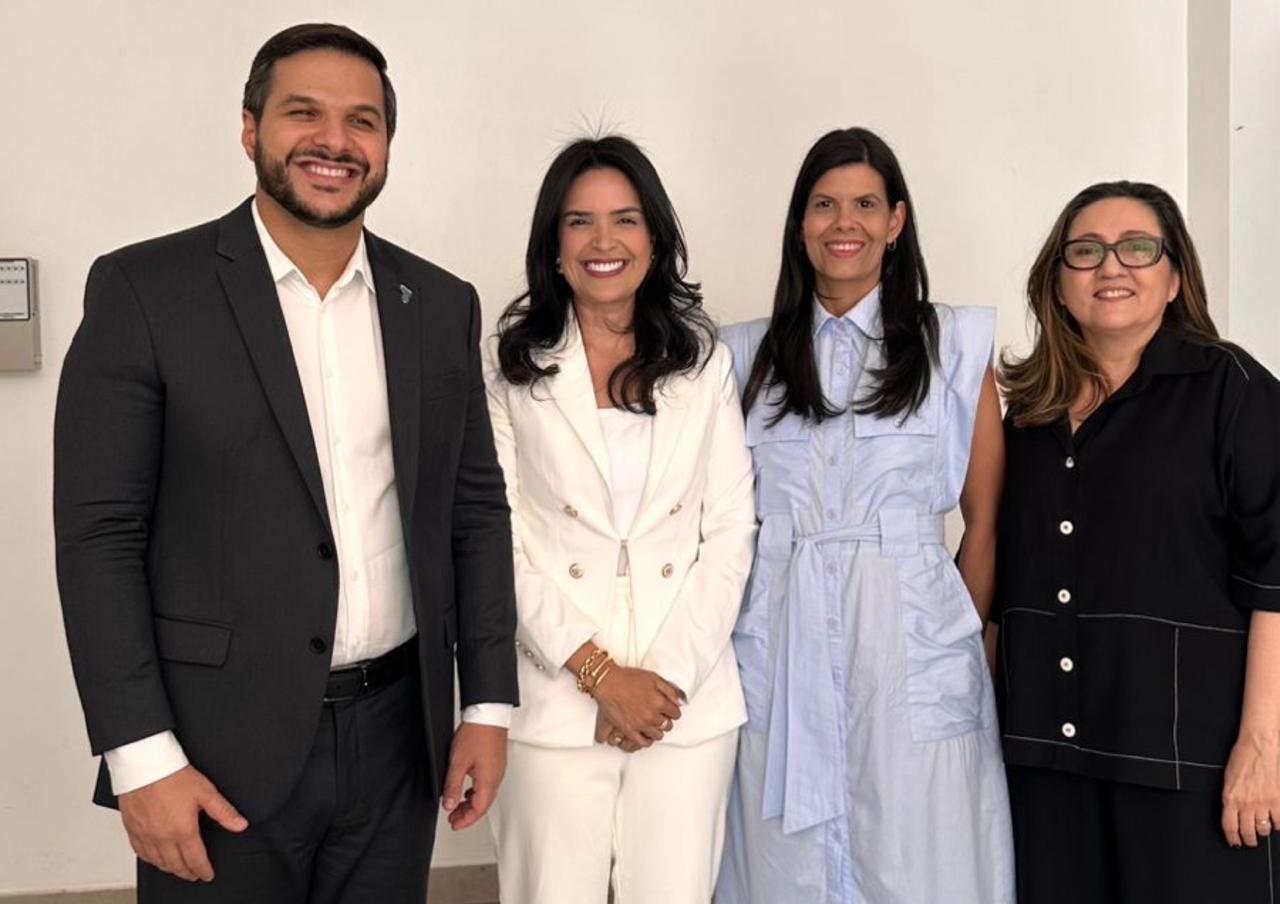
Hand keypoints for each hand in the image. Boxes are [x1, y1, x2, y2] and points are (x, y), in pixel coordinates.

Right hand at [119, 765, 247, 881]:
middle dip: (188, 873)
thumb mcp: (206, 792)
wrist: (144, 766)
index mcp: (182, 831)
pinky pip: (141, 853)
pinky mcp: (132, 829)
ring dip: (170, 868)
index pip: (195, 860)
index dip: (203, 870)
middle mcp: (162, 837)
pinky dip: (151, 860)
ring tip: (179, 868)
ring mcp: (145, 835)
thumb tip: (240, 824)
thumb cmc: (172, 776)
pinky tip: (155, 858)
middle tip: (195, 875)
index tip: (207, 874)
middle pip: (176, 865)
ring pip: (158, 862)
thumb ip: (224, 812)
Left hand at [442, 722, 507, 830]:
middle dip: (468, 815)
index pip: (478, 809)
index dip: (465, 820)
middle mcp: (496, 778)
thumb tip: (449, 805)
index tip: (454, 824)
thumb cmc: (477, 734)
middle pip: (483, 805)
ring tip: (457, 806)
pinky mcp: (496, 763)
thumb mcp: (458, 762)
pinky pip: (488, 785)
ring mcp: (498, 770)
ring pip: (486, 795)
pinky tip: (468, 790)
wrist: (488, 714)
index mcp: (488, 781)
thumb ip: (453, 786)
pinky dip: (476, 793)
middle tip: (453, 819)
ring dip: (472, 804)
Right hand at [591, 666, 681, 749]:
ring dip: (657, 730)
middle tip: (660, 716)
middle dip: (666, 720)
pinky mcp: (628, 730)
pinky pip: (642, 742)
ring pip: (657, 735)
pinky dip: (646, 740)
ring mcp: (640, 724)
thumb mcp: (654, 678)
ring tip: (652, 724)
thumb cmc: (629, 678)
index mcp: (659, 702)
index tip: (669, 709)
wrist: (608, 682)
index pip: (676, 713)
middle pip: (667, 725)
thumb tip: (681, 702)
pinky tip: (645, 735)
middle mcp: (651, 716)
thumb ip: (670, 690)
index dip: (673, 711)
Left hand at [1222, 733, 1279, 847]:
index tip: (1235, 843)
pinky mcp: (1278, 801)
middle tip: (1250, 841)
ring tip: (1262, 830)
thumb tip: (1233, 813)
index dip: (1232, 838)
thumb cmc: (1242, 758)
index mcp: (1230, 797)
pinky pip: (1279, 822)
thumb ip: (1231, 797)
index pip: (1229, 826)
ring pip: (1263, 829)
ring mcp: (1263, 803)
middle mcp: (1246, 803)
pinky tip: (1275, 821)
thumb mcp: (1228, 779)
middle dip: (1248, 840)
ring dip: (1263, 831)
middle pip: (1247, 831)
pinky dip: (1277, 825)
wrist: (1259, 747)